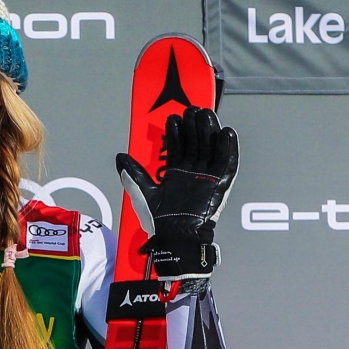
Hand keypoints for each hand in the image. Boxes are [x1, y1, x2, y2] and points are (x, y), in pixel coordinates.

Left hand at [116, 106, 238, 279]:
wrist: (174, 237)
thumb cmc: (159, 221)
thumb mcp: (142, 193)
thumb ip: (132, 174)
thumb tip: (120, 157)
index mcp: (176, 174)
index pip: (178, 147)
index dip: (176, 132)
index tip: (173, 118)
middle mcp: (193, 173)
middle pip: (196, 143)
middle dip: (194, 126)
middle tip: (192, 110)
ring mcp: (207, 178)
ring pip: (211, 148)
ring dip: (209, 131)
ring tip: (206, 115)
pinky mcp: (220, 184)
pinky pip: (227, 163)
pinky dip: (228, 148)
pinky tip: (227, 133)